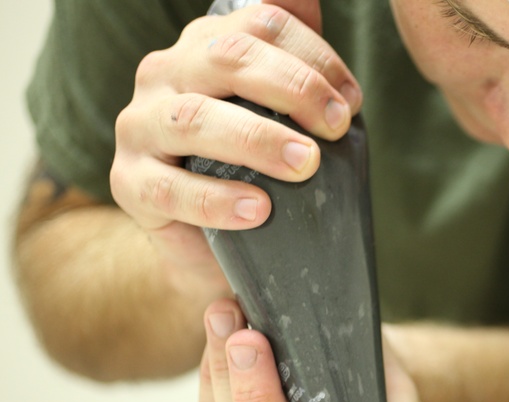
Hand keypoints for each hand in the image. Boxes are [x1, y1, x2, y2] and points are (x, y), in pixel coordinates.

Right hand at [110, 0, 362, 300]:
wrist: (210, 242)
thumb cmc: (250, 168)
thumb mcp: (277, 113)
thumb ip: (293, 60)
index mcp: (204, 46)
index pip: (261, 24)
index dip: (314, 57)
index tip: (351, 103)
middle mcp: (165, 74)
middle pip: (228, 58)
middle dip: (293, 88)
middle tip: (336, 127)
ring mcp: (139, 127)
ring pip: (195, 118)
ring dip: (258, 140)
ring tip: (306, 165)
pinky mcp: (128, 183)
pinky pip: (170, 189)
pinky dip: (218, 199)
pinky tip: (259, 210)